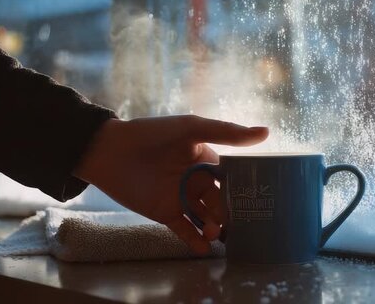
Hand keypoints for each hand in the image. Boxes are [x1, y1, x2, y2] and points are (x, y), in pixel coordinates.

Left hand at [73, 115, 268, 253]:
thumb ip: (226, 133)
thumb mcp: (191, 128)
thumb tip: (265, 132)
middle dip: (231, 213)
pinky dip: (194, 240)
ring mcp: (181, 198)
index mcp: (206, 160)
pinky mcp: (165, 213)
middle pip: (222, 202)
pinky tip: (203, 247)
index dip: (246, 188)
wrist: (109, 151)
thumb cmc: (152, 134)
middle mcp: (197, 181)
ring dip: (214, 228)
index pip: (232, 178)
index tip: (262, 197)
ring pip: (206, 218)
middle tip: (240, 223)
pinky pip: (185, 230)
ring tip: (216, 233)